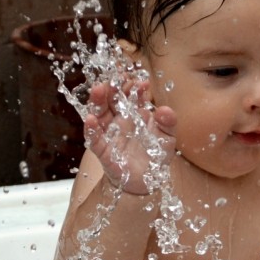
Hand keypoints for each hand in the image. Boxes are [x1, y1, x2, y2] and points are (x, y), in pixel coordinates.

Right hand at [84, 79, 176, 194]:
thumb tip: (165, 109)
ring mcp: (109, 134)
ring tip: (98, 90)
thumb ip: (168, 123)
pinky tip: (90, 119)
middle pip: (111, 100)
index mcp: (134, 114)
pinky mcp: (103, 151)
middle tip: (115, 77)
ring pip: (99, 114)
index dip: (133, 87)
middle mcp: (119, 121)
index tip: (140, 81)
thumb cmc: (155, 156)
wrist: (148, 182)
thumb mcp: (167, 138)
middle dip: (112, 87)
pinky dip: (91, 129)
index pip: (131, 96)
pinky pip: (94, 139)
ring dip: (97, 101)